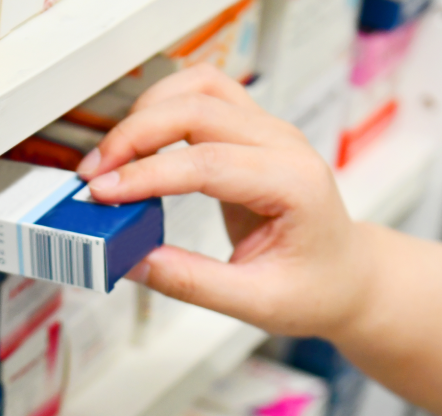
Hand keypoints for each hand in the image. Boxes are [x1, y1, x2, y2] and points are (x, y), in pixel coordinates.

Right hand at [77, 64, 370, 337]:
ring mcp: (270, 132)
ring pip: (200, 88)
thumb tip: (132, 260)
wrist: (347, 276)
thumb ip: (192, 283)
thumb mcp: (256, 302)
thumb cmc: (316, 288)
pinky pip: (205, 96)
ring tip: (112, 158)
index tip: (104, 195)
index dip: (148, 175)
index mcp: (294, 185)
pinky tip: (140, 142)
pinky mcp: (253, 132)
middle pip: (199, 109)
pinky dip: (165, 108)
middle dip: (136, 136)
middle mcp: (284, 146)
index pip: (208, 163)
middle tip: (95, 177)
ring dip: (148, 112)